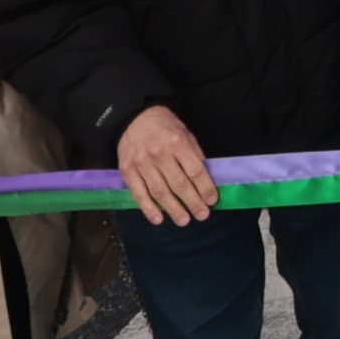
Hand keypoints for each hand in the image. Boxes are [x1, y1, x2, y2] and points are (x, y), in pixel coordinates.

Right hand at [115, 104, 220, 226]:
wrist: (135, 118)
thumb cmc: (165, 128)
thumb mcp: (186, 134)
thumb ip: (195, 156)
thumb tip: (206, 182)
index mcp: (178, 143)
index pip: (195, 170)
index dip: (205, 188)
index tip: (212, 200)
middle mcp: (159, 154)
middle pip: (179, 184)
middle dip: (193, 202)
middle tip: (202, 215)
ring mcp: (142, 163)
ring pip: (160, 192)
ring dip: (173, 209)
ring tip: (184, 220)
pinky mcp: (127, 171)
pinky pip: (139, 194)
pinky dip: (149, 209)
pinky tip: (159, 219)